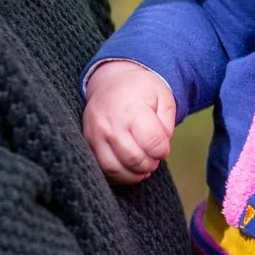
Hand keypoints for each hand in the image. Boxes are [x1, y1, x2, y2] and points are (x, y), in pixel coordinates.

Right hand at [82, 60, 177, 183]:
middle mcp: (110, 124)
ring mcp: (95, 134)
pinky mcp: (87, 143)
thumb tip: (160, 150)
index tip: (162, 147)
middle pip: (133, 159)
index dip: (162, 150)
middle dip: (149, 164)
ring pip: (114, 169)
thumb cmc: (140, 90)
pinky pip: (100, 168)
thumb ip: (167, 125)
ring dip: (133, 174)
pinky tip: (128, 167)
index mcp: (132, 110)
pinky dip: (117, 174)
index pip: (152, 143)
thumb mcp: (164, 98)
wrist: (110, 80)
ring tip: (142, 166)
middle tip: (153, 157)